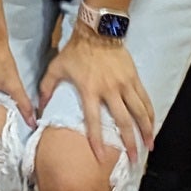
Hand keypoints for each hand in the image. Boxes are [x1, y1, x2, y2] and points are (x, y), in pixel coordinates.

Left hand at [42, 24, 153, 170]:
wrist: (97, 32)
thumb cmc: (75, 51)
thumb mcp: (56, 68)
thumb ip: (46, 88)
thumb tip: (38, 107)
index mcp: (89, 90)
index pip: (93, 120)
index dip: (97, 140)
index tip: (101, 158)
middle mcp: (110, 90)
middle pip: (123, 121)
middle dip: (129, 142)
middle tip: (134, 159)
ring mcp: (125, 84)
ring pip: (139, 112)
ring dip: (146, 131)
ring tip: (149, 146)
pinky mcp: (135, 78)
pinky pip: (145, 100)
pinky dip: (150, 114)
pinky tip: (153, 125)